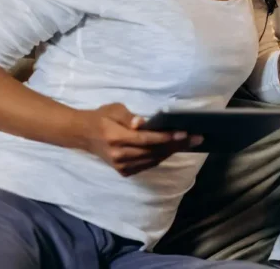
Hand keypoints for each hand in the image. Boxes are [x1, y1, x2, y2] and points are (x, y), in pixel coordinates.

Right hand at [79, 103, 201, 176]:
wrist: (83, 135)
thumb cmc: (101, 117)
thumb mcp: (113, 109)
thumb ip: (129, 117)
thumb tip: (142, 123)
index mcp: (116, 138)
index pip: (146, 140)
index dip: (166, 137)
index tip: (184, 133)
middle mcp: (119, 156)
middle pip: (153, 151)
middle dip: (176, 144)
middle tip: (196, 138)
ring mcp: (121, 166)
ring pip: (152, 160)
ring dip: (172, 151)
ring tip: (189, 143)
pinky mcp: (123, 171)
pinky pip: (147, 165)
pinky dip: (161, 157)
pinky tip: (173, 149)